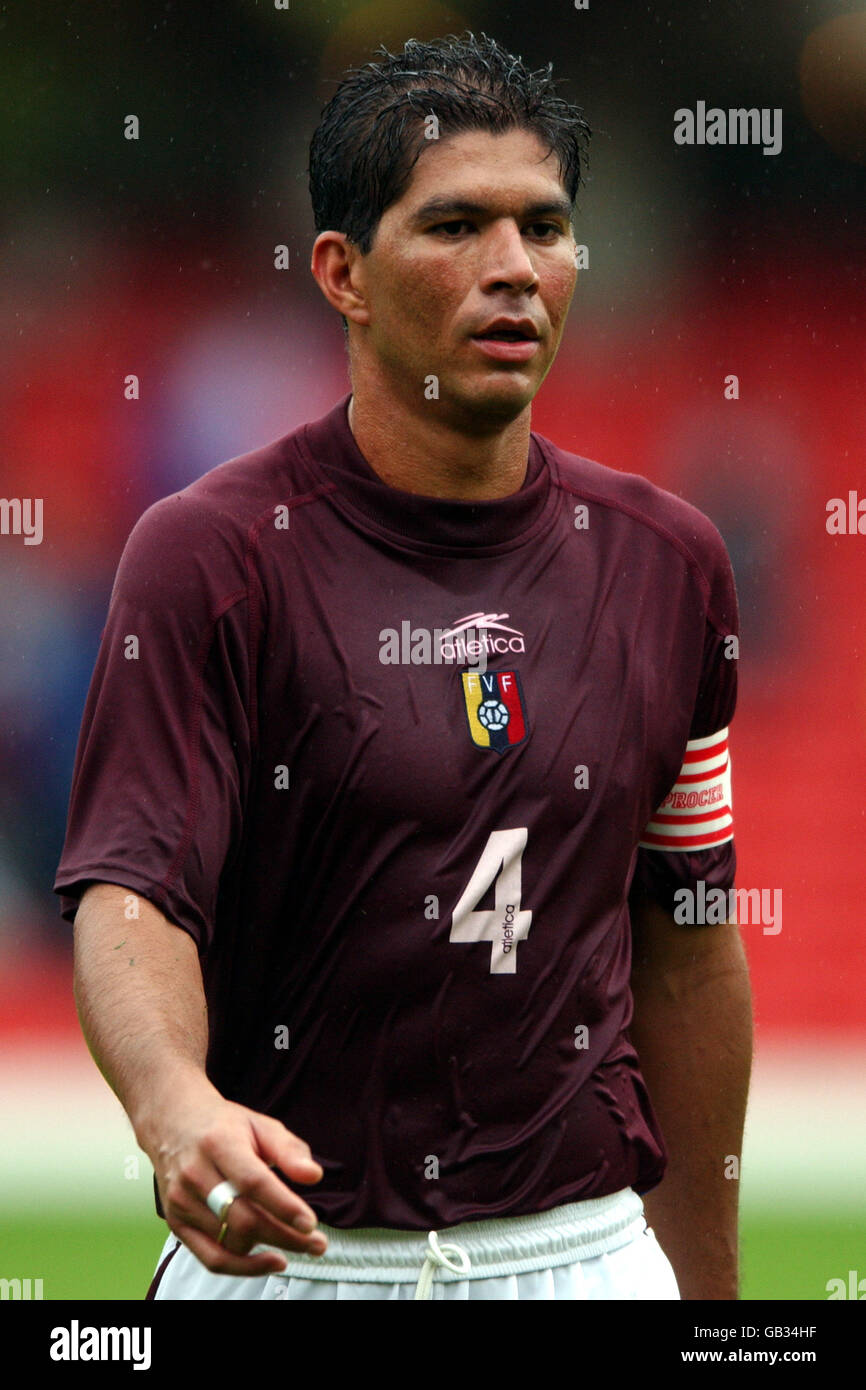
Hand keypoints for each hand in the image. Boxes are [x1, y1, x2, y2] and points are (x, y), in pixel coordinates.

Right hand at [142, 1074, 328, 1276]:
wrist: (173, 1123)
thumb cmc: (222, 1125)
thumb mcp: (260, 1124)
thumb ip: (289, 1149)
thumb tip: (313, 1175)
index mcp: (219, 1143)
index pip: (253, 1182)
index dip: (283, 1206)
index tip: (310, 1223)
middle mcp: (196, 1174)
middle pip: (243, 1219)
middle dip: (285, 1237)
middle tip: (316, 1243)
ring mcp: (182, 1201)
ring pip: (231, 1241)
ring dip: (269, 1248)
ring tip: (295, 1241)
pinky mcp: (176, 1222)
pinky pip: (210, 1257)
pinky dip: (242, 1267)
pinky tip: (268, 1261)